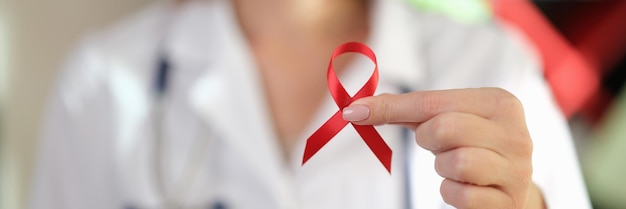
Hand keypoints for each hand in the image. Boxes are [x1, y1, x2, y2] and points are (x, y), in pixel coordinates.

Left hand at [343, 88, 544, 208]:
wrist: (510, 186)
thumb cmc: (469, 144)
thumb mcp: (444, 119)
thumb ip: (404, 110)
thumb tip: (355, 109)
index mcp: (500, 102)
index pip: (433, 101)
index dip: (390, 108)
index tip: (354, 112)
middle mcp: (516, 133)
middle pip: (444, 128)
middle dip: (427, 139)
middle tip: (436, 145)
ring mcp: (517, 170)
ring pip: (457, 162)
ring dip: (442, 167)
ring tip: (454, 164)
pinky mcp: (510, 202)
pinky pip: (461, 195)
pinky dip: (451, 192)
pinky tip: (463, 186)